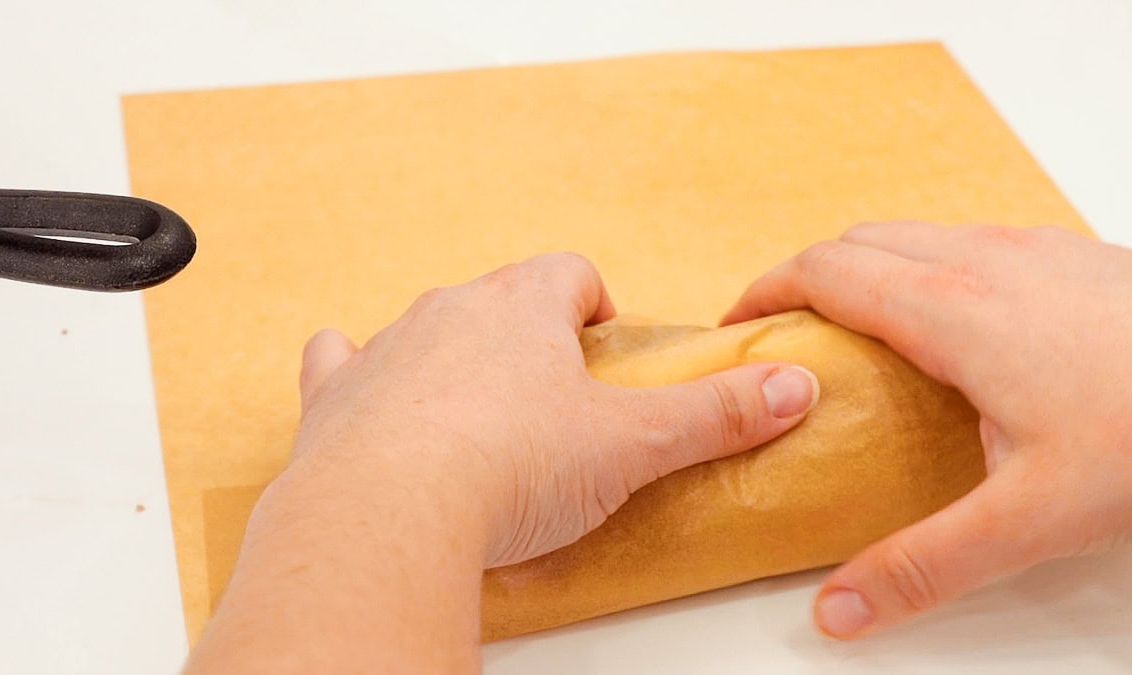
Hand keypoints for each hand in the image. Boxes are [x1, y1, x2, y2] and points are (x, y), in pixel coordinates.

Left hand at [188, 253, 818, 672]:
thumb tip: (795, 388)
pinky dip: (353, 373)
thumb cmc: (514, 468)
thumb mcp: (633, 444)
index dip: (592, 304)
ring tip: (475, 413)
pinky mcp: (336, 396)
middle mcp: (450, 311)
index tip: (604, 345)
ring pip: (423, 328)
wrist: (393, 512)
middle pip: (498, 298)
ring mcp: (386, 349)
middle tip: (550, 395)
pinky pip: (340, 361)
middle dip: (524, 334)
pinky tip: (366, 395)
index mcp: (523, 306)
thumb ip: (717, 415)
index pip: (568, 272)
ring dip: (447, 356)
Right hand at [723, 223, 1131, 638]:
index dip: (766, 291)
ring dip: (865, 265)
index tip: (737, 324)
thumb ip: (923, 563)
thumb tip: (841, 608)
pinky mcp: (1071, 254)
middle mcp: (981, 261)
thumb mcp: (1029, 518)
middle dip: (804, 274)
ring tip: (855, 325)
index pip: (825, 272)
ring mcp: (1031, 248)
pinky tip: (952, 321)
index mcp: (950, 311)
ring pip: (914, 233)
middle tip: (783, 328)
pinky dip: (923, 263)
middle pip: (858, 241)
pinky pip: (966, 239)